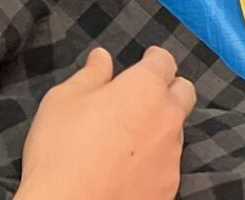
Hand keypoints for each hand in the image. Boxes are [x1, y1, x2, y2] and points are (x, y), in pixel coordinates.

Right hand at [17, 47, 194, 199]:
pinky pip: (167, 165)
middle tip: (141, 98)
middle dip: (168, 89)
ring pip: (175, 131)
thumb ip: (90, 75)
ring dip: (159, 128)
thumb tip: (102, 57)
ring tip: (127, 141)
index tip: (144, 62)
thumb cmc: (60, 150)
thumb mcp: (63, 101)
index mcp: (145, 88)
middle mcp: (168, 117)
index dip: (154, 59)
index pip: (165, 61)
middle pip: (184, 92)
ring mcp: (172, 155)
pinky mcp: (169, 186)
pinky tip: (129, 170)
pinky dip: (153, 161)